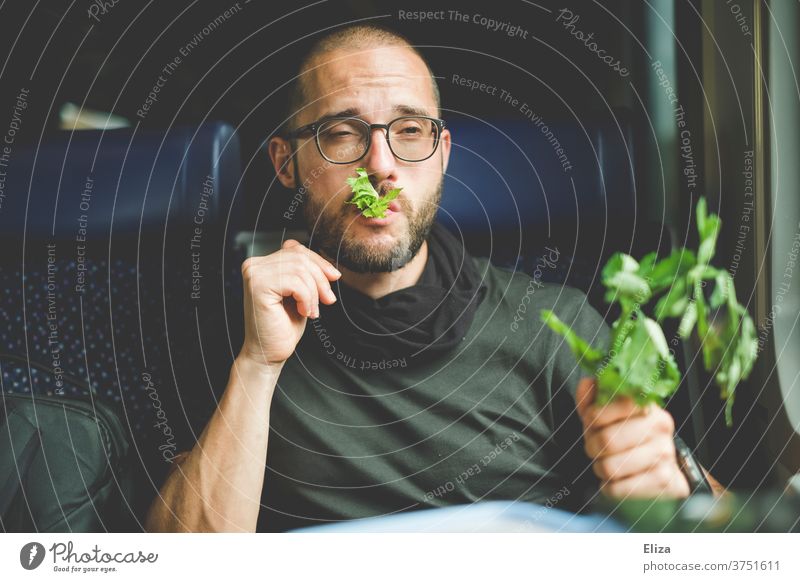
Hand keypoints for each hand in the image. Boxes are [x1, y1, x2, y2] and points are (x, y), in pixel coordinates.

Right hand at [239, 239, 340, 365]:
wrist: (269, 353)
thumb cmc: (284, 326)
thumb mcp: (299, 292)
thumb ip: (303, 272)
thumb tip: (323, 260)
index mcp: (262, 264)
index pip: (296, 249)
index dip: (319, 263)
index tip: (334, 279)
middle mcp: (254, 265)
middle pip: (300, 257)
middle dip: (320, 279)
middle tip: (328, 300)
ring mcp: (254, 274)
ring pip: (300, 269)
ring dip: (314, 293)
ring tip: (311, 311)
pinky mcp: (258, 286)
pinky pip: (296, 282)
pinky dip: (307, 299)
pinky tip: (304, 312)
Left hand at [575, 377, 689, 498]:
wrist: (664, 472)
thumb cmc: (629, 439)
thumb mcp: (607, 416)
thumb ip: (592, 399)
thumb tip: (587, 384)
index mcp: (646, 405)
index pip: (611, 406)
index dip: (592, 417)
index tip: (591, 423)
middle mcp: (660, 427)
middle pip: (606, 440)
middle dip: (592, 447)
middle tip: (595, 448)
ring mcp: (664, 454)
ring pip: (609, 466)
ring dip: (600, 468)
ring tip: (608, 464)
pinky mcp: (664, 482)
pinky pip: (617, 488)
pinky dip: (609, 487)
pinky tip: (618, 480)